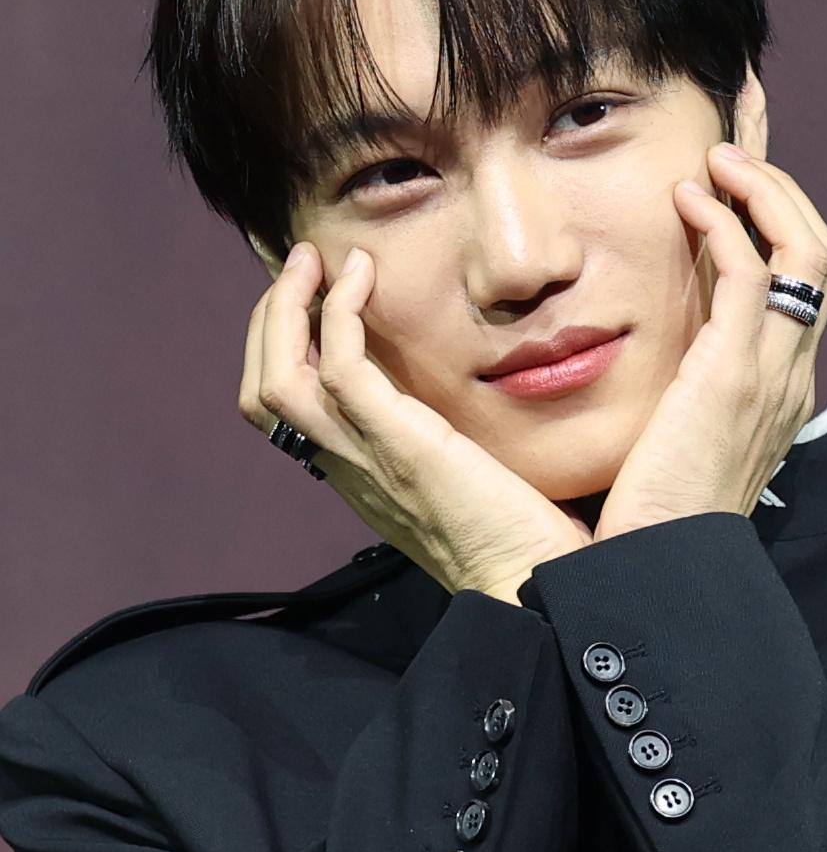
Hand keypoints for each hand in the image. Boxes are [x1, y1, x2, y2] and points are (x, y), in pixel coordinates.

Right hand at [238, 243, 593, 604]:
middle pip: (264, 392)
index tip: (314, 296)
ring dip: (287, 307)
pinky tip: (362, 276)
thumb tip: (460, 404)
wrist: (538, 592)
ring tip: (316, 259)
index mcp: (357, 477)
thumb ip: (442, 443)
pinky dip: (339, 311)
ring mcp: (366, 459)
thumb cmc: (522, 542)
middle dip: (270, 320)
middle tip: (303, 264)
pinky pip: (339, 368)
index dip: (282, 348)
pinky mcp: (399, 445)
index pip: (285, 412)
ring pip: (279, 380)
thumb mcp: (464, 480)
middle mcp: (347, 469)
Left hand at [593, 142, 826, 541]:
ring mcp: (775, 371)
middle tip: (738, 132)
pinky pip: (757, 276)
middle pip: (819, 248)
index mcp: (777, 377)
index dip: (778, 210)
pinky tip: (689, 200)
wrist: (655, 567)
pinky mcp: (737, 374)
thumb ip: (679, 373)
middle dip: (783, 181)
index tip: (739, 162)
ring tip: (718, 157)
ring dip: (766, 189)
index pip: (798, 274)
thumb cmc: (649, 503)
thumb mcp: (675, 425)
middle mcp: (791, 368)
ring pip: (808, 249)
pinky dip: (732, 225)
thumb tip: (650, 332)